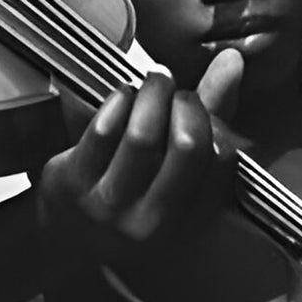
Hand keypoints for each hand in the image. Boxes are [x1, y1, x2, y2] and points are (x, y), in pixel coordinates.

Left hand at [38, 52, 240, 261]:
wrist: (69, 242)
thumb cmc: (132, 199)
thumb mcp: (175, 175)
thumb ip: (209, 119)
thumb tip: (232, 59)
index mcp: (188, 224)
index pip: (222, 163)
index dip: (216, 124)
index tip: (200, 107)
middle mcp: (153, 222)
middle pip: (187, 147)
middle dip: (188, 104)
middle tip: (179, 93)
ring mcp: (111, 205)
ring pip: (142, 135)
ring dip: (153, 93)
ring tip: (156, 80)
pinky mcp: (74, 183)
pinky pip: (102, 131)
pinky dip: (119, 101)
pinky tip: (125, 94)